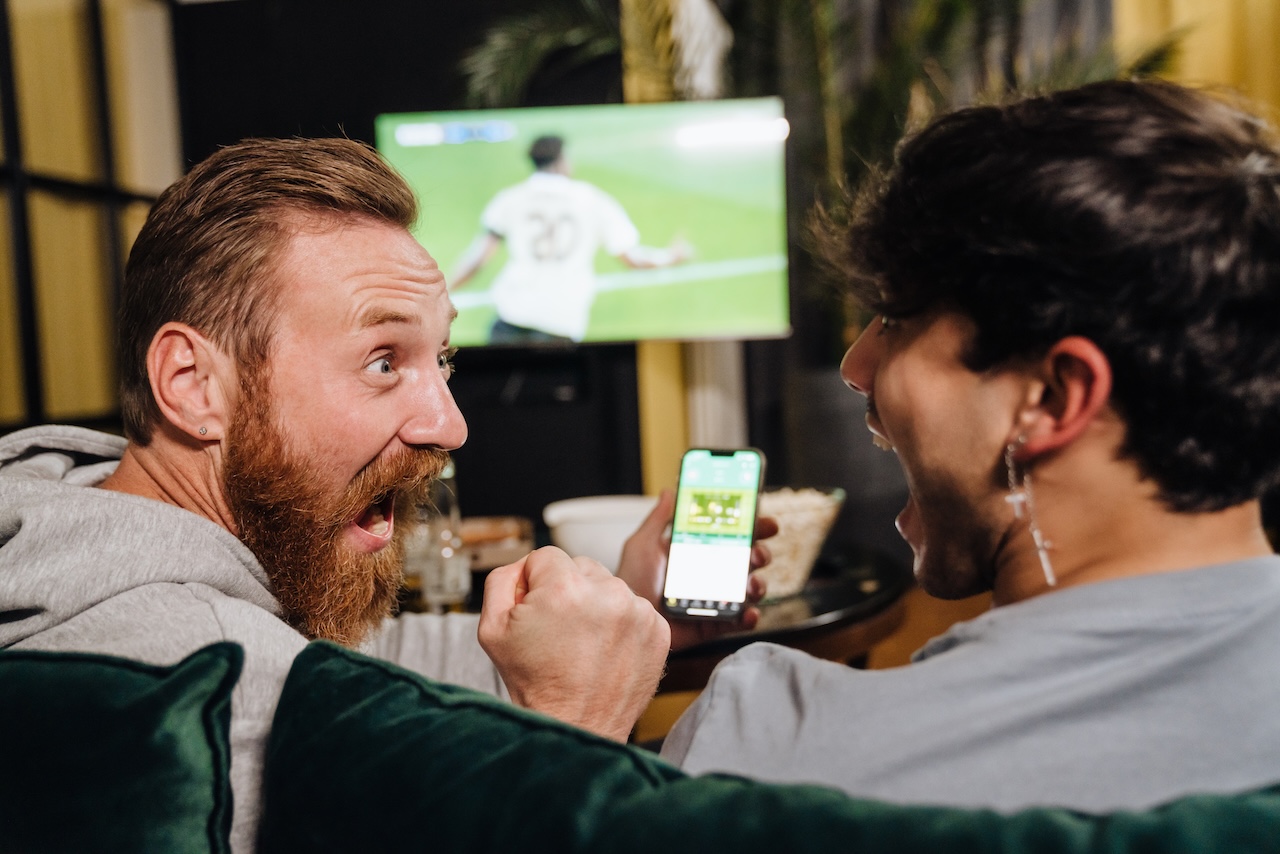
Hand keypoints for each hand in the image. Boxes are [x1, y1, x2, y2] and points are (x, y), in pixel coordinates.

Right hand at [477, 546, 669, 741]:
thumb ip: (502, 579)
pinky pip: (632, 608)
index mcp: (565, 588)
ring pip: (607, 586)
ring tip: (582, 643)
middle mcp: (607, 594)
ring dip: (595, 606)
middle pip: (580, 567)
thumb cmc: (536, 685)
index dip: (534, 584)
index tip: (537, 611)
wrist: (575, 728)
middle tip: (558, 630)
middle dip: (566, 590)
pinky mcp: (657, 630)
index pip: (545, 556)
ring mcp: (638, 612)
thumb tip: (524, 566)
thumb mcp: (491, 628)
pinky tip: (604, 650)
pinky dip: (619, 624)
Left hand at [615, 490, 778, 650]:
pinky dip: (749, 618)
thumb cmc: (631, 580)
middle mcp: (711, 575)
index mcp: (698, 552)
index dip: (753, 527)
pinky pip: (737, 622)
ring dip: (758, 585)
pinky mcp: (712, 625)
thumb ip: (658, 519)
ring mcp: (714, 600)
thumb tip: (669, 491)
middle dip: (760, 554)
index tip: (765, 521)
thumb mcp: (642, 544)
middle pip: (747, 561)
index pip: (732, 536)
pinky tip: (749, 613)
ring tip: (752, 584)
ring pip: (749, 590)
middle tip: (756, 553)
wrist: (625, 615)